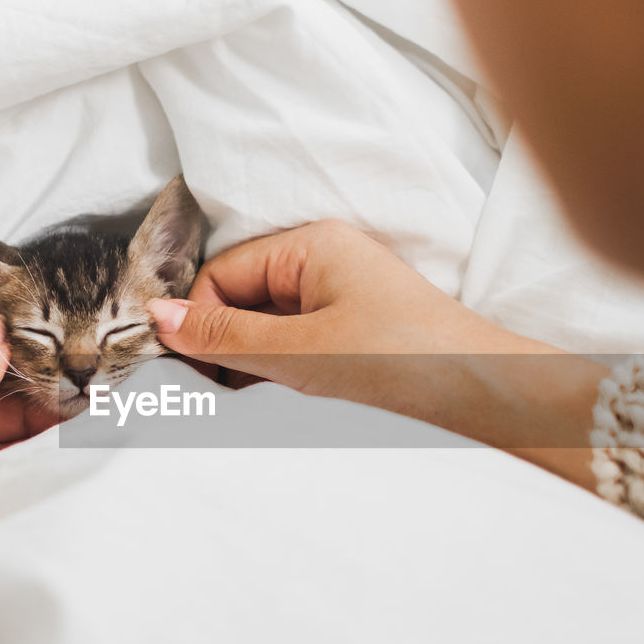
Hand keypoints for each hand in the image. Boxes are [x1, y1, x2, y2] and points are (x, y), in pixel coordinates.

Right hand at [148, 220, 606, 483]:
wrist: (489, 394)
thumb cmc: (406, 360)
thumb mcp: (303, 352)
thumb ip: (226, 337)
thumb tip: (154, 317)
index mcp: (310, 244)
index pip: (220, 276)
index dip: (201, 324)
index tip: (198, 375)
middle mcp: (322, 260)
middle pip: (239, 299)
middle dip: (226, 347)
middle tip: (229, 395)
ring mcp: (338, 294)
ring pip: (264, 326)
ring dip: (254, 363)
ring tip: (271, 398)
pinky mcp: (352, 328)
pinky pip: (293, 343)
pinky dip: (282, 371)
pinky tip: (293, 398)